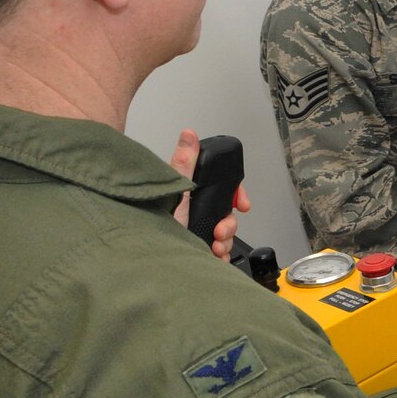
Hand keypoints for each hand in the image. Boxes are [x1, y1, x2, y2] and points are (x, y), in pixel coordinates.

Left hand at [167, 128, 250, 259]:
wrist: (155, 262)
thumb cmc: (156, 228)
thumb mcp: (176, 192)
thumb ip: (184, 163)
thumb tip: (188, 135)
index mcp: (191, 195)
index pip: (223, 189)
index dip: (236, 195)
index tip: (241, 203)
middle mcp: (195, 212)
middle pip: (227, 213)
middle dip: (229, 224)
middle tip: (219, 230)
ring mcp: (198, 231)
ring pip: (227, 233)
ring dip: (226, 240)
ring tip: (214, 245)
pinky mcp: (199, 249)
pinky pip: (221, 251)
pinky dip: (221, 254)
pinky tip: (213, 255)